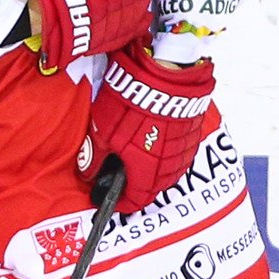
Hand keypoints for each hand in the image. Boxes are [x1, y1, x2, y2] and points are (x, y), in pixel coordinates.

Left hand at [77, 40, 214, 212]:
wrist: (164, 77)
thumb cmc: (131, 105)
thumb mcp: (102, 132)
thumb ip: (95, 157)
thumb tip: (87, 174)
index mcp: (147, 175)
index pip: (134, 201)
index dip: (119, 201)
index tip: (106, 195)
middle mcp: (170, 170)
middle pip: (150, 187)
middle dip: (132, 182)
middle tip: (116, 170)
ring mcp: (184, 153)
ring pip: (164, 171)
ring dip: (148, 167)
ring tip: (131, 152)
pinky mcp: (191, 136)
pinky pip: (175, 154)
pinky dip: (161, 152)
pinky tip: (149, 137)